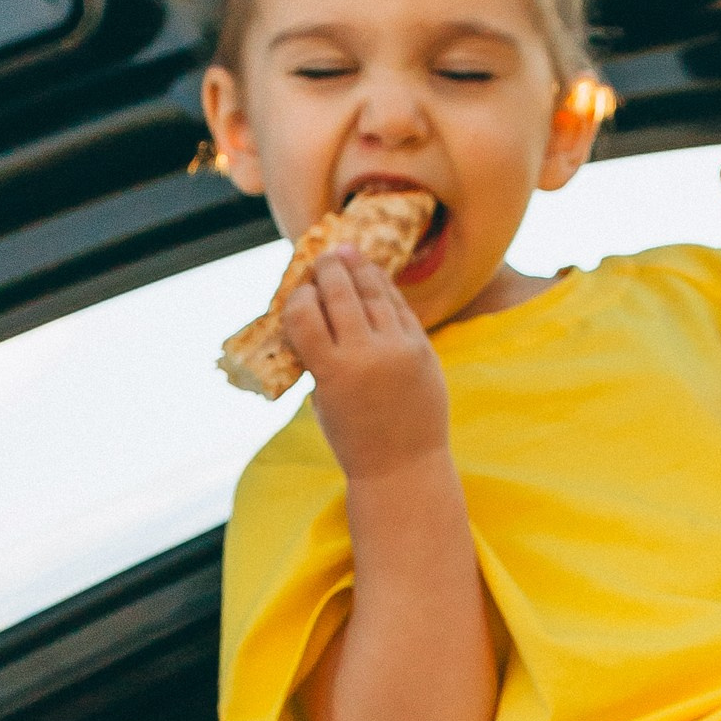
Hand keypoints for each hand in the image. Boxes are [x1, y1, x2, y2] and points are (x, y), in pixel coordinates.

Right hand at [283, 247, 450, 482]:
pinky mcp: (422, 348)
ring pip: (374, 293)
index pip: (304, 315)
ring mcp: (398, 349)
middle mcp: (365, 356)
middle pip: (340, 293)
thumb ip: (318, 358)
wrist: (404, 466)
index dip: (298, 297)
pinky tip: (374, 276)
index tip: (298, 292)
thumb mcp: (323, 400)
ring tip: (348, 254)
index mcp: (331, 372)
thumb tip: (313, 310)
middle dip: (328, 270)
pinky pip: (400, 307)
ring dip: (359, 269)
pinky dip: (385, 289)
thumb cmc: (353, 437)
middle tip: (323, 257)